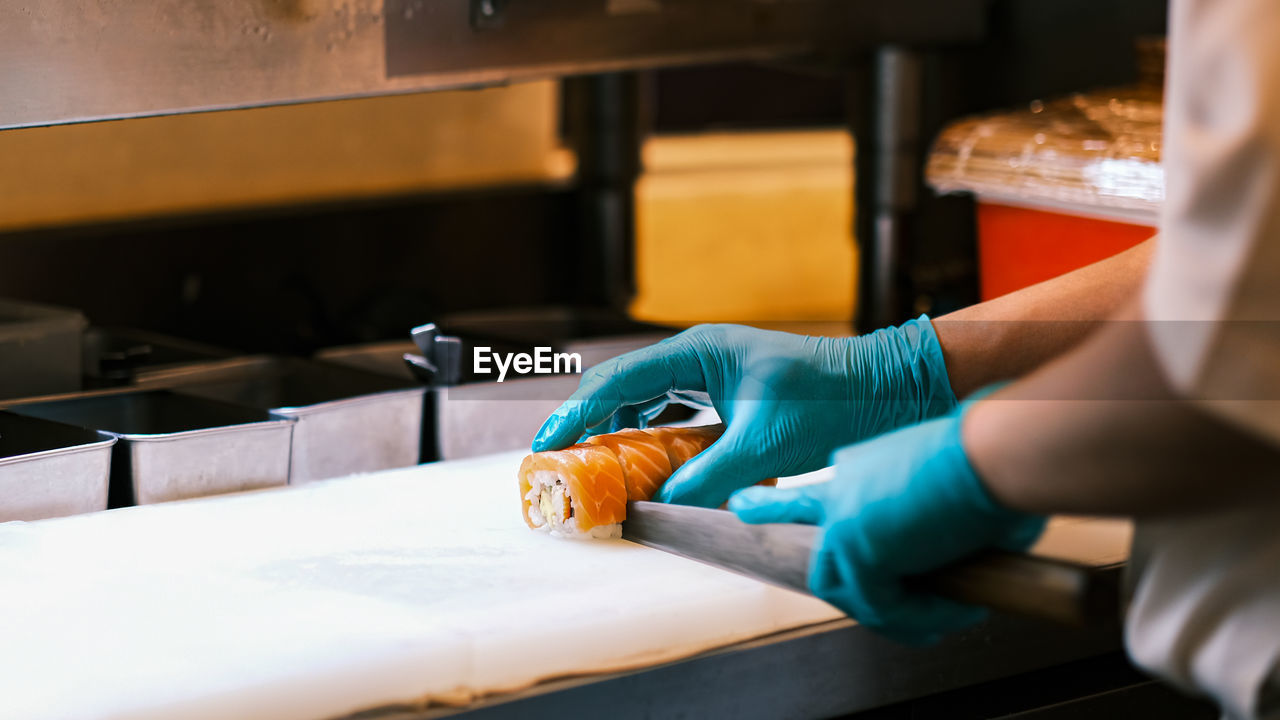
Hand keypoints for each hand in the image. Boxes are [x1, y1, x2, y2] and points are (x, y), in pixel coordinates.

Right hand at [532, 316, 957, 507]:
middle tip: (558, 461)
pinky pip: (674, 412)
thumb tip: (661, 507)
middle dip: (589, 422)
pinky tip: (647, 463)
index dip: (577, 414)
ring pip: (647, 400)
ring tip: (593, 467)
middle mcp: (698, 355)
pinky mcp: (728, 393)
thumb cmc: (831, 402)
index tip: (547, 445)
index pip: (619, 381)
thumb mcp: (764, 445)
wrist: (885, 389)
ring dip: (619, 431)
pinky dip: (653, 436)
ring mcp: (713, 371)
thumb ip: (707, 476)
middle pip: (623, 387)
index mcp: (698, 351)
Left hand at [728, 409, 1045, 644]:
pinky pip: (885, 605)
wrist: (995, 450)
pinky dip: (923, 617)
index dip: (776, 509)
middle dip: (851, 592)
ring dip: (900, 614)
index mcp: (859, 467)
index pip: (811, 498)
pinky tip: (958, 608)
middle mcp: (842, 488)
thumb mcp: (953, 493)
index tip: (739, 505)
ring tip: (943, 619)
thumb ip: (939, 528)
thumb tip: (961, 563)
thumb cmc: (994, 463)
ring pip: (849, 589)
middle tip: (907, 617)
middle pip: (824, 558)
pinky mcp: (858, 547)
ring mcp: (844, 518)